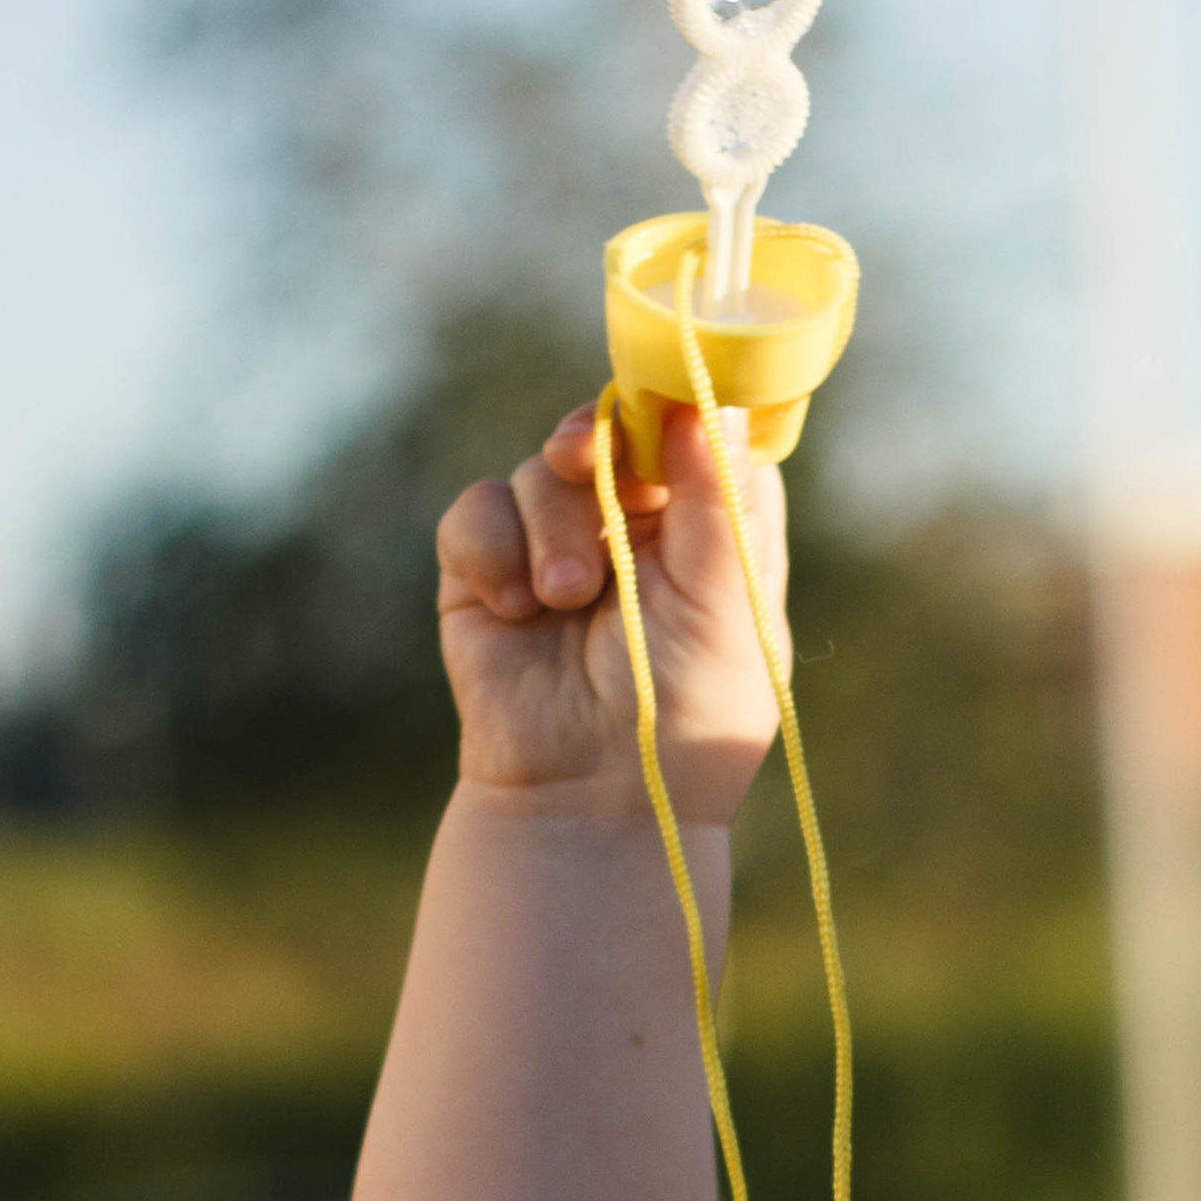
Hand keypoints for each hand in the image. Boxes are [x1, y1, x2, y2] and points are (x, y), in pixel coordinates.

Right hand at [435, 398, 789, 824]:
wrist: (587, 800)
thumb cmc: (680, 717)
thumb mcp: (724, 608)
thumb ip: (722, 503)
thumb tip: (718, 401)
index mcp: (709, 531)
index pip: (694, 431)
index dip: (674, 409)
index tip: (661, 414)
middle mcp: (636, 528)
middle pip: (608, 429)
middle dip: (596, 444)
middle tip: (588, 465)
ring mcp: (558, 546)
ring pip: (540, 470)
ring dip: (552, 526)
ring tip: (565, 601)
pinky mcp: (489, 572)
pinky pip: (476, 512)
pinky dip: (491, 550)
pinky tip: (514, 609)